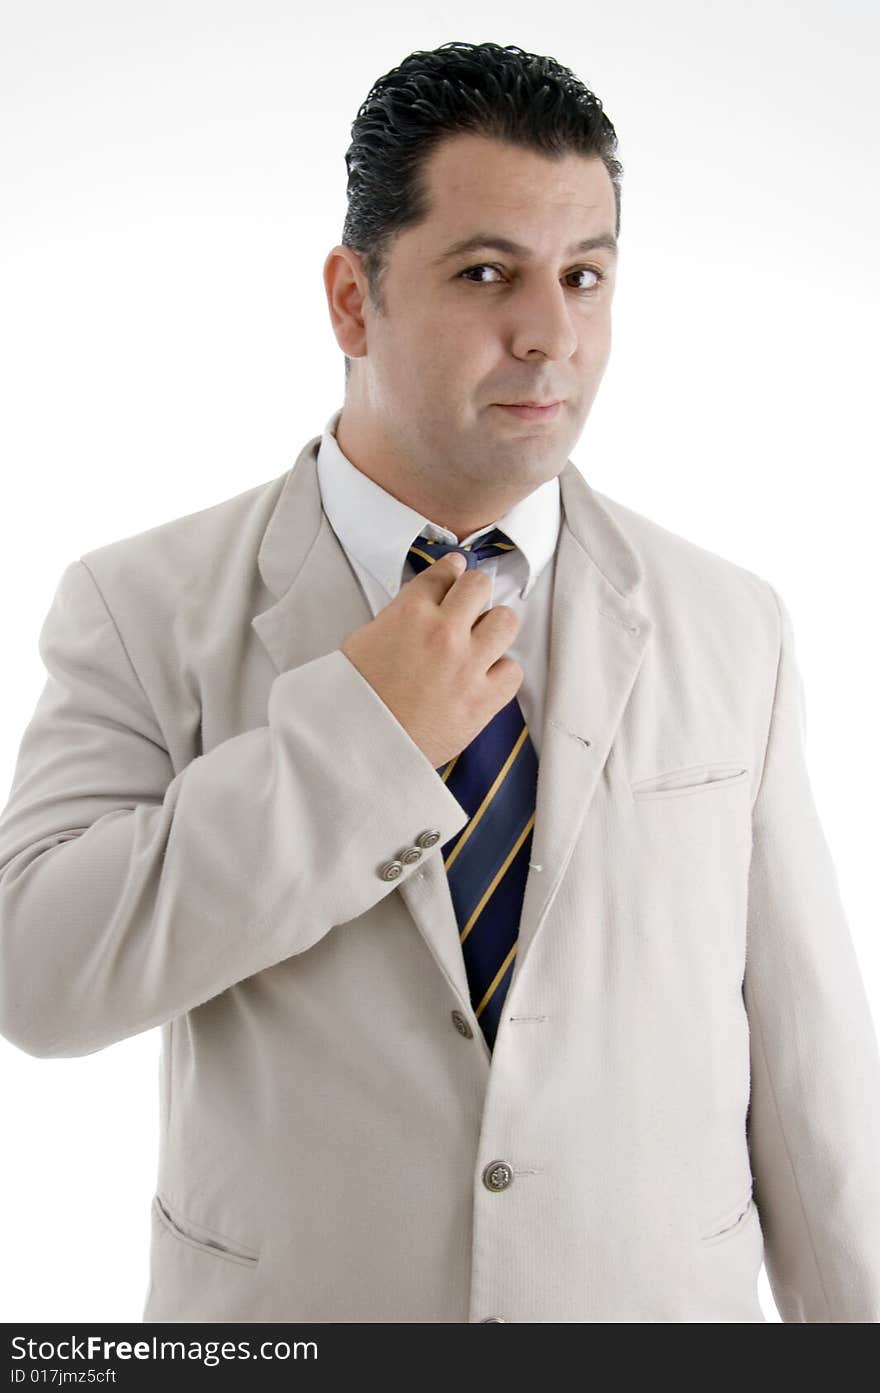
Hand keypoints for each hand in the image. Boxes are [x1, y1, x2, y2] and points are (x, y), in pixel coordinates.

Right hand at [341, 552, 522, 767]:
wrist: (360, 744)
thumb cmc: (356, 698)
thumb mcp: (363, 640)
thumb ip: (398, 618)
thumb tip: (419, 609)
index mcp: (408, 614)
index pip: (442, 573)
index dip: (450, 571)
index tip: (455, 572)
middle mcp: (443, 633)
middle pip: (478, 585)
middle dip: (473, 593)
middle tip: (468, 607)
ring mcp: (467, 665)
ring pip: (506, 621)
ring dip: (495, 627)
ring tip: (482, 640)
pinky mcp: (483, 699)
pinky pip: (513, 671)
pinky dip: (502, 673)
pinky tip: (485, 677)